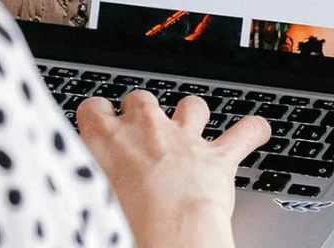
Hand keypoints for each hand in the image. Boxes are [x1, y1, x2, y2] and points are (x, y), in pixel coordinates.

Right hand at [78, 90, 269, 247]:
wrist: (169, 242)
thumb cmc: (122, 231)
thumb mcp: (84, 207)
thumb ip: (83, 190)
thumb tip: (75, 199)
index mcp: (106, 142)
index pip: (93, 108)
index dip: (97, 117)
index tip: (98, 128)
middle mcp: (146, 131)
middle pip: (141, 100)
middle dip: (140, 113)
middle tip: (138, 137)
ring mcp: (185, 140)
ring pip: (191, 106)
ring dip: (190, 115)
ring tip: (189, 128)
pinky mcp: (218, 157)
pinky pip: (244, 132)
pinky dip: (252, 131)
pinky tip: (258, 131)